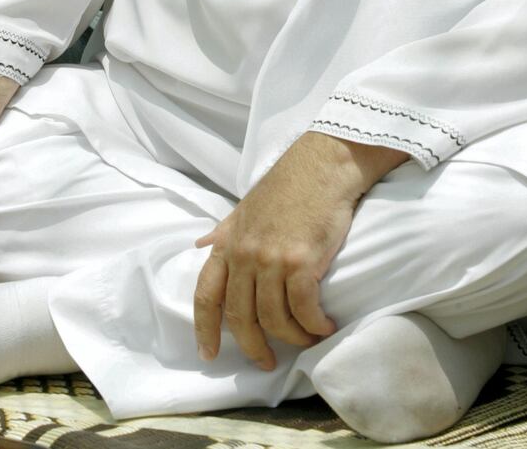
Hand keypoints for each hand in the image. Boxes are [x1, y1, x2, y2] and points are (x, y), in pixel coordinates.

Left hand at [193, 132, 404, 369]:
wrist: (323, 164)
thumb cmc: (289, 185)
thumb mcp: (246, 207)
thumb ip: (225, 232)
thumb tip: (202, 246)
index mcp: (229, 243)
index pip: (206, 294)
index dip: (204, 329)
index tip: (208, 354)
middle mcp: (245, 254)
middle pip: (241, 317)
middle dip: (254, 346)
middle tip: (268, 361)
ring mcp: (271, 259)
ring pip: (274, 319)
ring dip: (293, 337)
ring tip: (308, 338)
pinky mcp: (301, 262)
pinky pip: (303, 311)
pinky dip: (314, 326)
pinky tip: (325, 326)